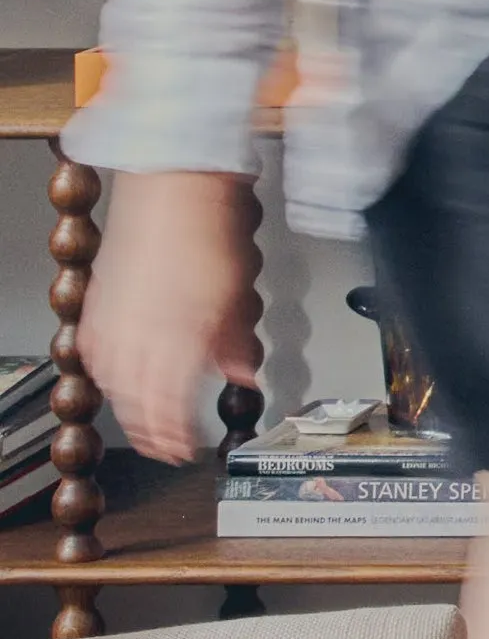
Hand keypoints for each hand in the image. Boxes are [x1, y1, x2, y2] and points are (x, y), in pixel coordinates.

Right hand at [79, 172, 261, 462]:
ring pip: (113, 380)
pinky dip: (108, 374)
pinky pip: (96, 352)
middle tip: (167, 447)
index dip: (180, 436)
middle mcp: (136, 332)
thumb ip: (235, 344)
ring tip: (144, 424)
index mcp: (173, 339)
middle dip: (153, 430)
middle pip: (137, 401)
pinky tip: (115, 379)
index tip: (189, 450)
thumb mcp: (237, 297)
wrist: (173, 189)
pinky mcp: (100, 300)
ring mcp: (113, 316)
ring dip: (129, 407)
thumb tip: (241, 375)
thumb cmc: (208, 233)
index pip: (171, 407)